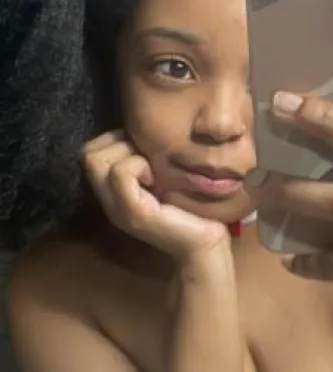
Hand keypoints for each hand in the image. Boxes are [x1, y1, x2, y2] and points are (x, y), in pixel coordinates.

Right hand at [83, 131, 228, 260]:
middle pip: (87, 153)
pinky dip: (137, 166)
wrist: (206, 244)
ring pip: (95, 160)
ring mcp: (117, 208)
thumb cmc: (191, 207)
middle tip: (147, 158)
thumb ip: (144, 159)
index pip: (89, 151)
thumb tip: (139, 128)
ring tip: (153, 170)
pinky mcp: (133, 213)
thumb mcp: (163, 176)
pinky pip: (120, 174)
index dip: (113, 139)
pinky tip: (157, 179)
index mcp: (113, 192)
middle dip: (117, 143)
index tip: (143, 149)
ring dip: (127, 154)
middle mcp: (109, 201)